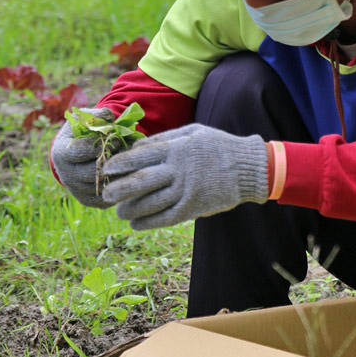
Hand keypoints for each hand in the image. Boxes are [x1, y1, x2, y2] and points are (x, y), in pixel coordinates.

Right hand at [50, 108, 116, 207]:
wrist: (72, 154)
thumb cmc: (80, 133)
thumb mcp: (84, 119)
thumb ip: (96, 115)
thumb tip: (110, 116)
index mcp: (61, 153)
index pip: (85, 150)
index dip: (105, 142)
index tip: (117, 137)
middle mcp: (65, 175)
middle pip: (95, 171)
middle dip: (113, 159)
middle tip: (126, 151)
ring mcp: (75, 190)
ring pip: (103, 186)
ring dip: (119, 174)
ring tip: (127, 162)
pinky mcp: (86, 200)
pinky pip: (107, 197)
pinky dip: (118, 186)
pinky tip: (124, 174)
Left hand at [101, 124, 267, 229]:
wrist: (249, 168)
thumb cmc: (217, 145)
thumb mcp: (192, 132)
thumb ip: (164, 139)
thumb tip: (135, 146)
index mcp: (176, 149)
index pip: (139, 157)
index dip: (119, 164)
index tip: (106, 169)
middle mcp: (179, 170)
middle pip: (140, 182)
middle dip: (119, 189)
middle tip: (106, 195)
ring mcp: (186, 191)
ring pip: (151, 203)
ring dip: (131, 209)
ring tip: (120, 212)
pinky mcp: (194, 208)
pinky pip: (166, 218)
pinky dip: (148, 223)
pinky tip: (136, 224)